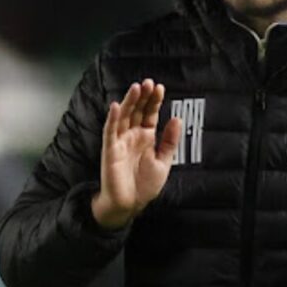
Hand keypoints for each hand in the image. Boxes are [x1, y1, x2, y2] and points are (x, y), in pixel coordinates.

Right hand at [91, 78, 181, 229]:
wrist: (130, 204)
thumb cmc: (144, 185)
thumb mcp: (164, 162)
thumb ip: (169, 141)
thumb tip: (176, 119)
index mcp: (146, 137)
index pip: (149, 113)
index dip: (154, 101)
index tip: (160, 88)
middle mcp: (132, 136)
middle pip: (136, 110)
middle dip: (142, 96)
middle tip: (148, 82)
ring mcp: (120, 141)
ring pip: (123, 117)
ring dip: (128, 102)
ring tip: (136, 87)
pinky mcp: (110, 150)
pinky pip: (110, 132)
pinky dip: (112, 119)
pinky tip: (116, 106)